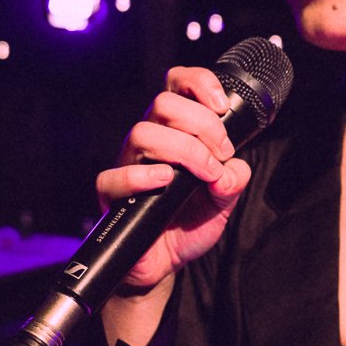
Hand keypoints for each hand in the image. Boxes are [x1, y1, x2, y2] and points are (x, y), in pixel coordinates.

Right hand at [97, 64, 252, 292]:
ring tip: (204, 174)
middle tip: (221, 153)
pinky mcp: (112, 195)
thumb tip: (232, 169)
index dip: (198, 83)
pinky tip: (165, 182)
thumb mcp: (224, 201)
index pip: (176, 86)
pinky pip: (115, 176)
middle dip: (202, 124)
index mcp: (174, 133)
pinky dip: (143, 176)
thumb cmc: (189, 224)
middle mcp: (149, 142)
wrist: (165, 263)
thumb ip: (233, 180)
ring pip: (143, 132)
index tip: (221, 105)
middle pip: (163, 103)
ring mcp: (128, 165)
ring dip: (184, 150)